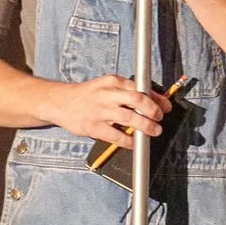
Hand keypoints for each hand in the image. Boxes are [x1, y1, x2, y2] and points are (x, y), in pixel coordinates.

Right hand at [33, 74, 170, 146]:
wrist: (60, 102)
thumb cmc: (88, 95)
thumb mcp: (107, 86)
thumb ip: (126, 92)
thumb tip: (153, 101)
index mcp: (112, 81)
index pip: (140, 88)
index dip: (157, 98)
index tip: (166, 106)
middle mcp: (107, 94)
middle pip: (138, 99)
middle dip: (154, 110)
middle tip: (159, 118)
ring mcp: (100, 111)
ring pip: (130, 118)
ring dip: (146, 126)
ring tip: (154, 131)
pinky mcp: (93, 126)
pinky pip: (117, 135)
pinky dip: (129, 141)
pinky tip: (134, 142)